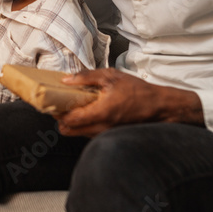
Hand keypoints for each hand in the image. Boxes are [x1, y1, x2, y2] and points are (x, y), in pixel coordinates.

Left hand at [56, 69, 204, 137]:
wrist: (159, 107)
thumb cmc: (138, 91)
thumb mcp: (111, 76)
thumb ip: (86, 77)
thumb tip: (66, 80)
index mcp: (100, 113)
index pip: (68, 120)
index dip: (57, 111)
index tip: (53, 101)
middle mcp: (100, 128)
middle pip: (68, 131)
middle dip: (61, 118)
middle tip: (61, 104)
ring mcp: (104, 134)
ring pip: (78, 133)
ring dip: (72, 121)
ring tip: (75, 104)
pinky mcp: (109, 135)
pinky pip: (88, 133)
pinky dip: (83, 124)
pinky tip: (89, 109)